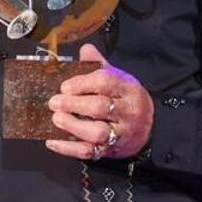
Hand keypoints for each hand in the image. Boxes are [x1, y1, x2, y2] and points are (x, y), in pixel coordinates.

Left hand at [46, 44, 153, 162]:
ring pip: (97, 132)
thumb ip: (100, 65)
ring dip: (73, 126)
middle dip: (74, 104)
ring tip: (56, 119)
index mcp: (128, 90)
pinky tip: (52, 141)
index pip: (106, 82)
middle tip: (55, 102)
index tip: (65, 86)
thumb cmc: (126, 100)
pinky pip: (89, 152)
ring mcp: (119, 134)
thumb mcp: (120, 79)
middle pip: (100, 108)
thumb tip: (85, 49)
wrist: (149, 129)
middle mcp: (126, 112)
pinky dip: (68, 149)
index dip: (83, 83)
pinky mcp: (110, 151)